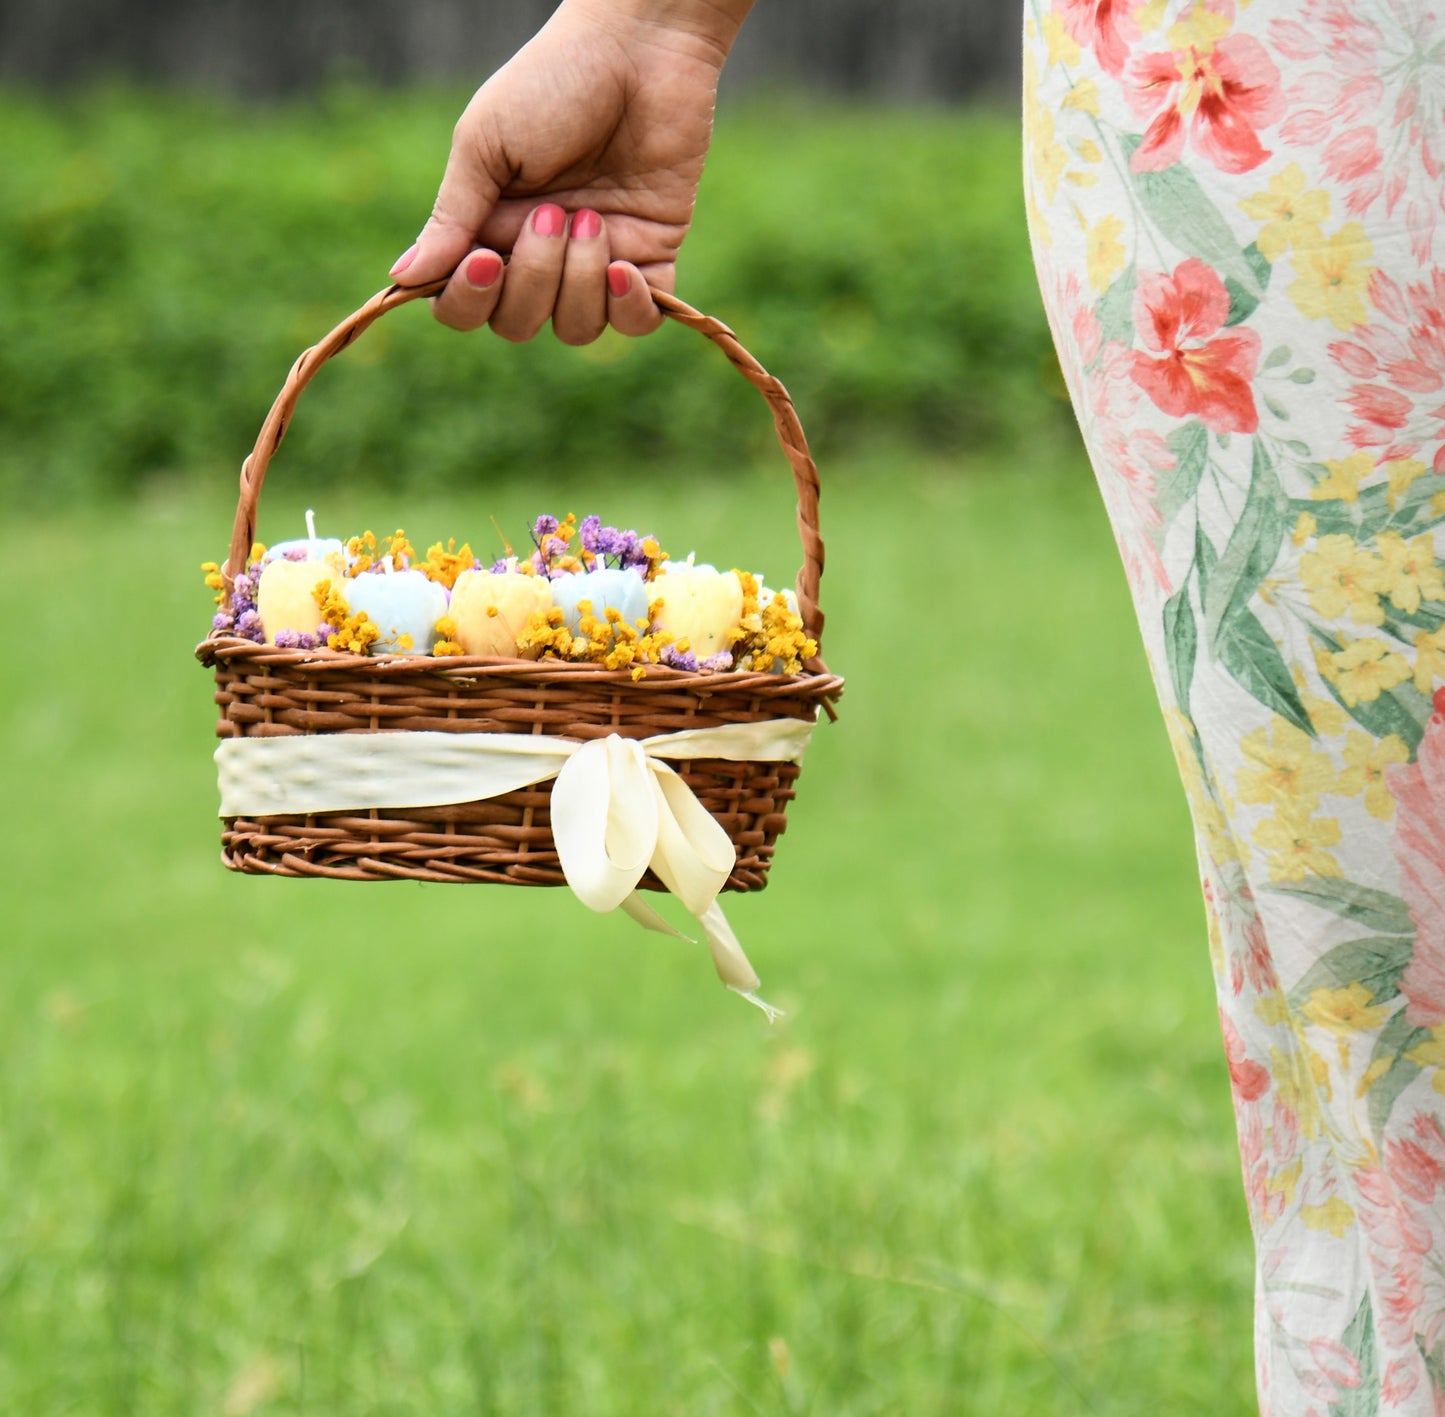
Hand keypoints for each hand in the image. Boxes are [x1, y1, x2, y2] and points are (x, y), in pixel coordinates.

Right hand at [391, 0, 749, 343]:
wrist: (639, 49)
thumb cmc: (552, 81)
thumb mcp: (486, 144)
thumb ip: (451, 217)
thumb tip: (402, 279)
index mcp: (489, 229)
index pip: (462, 305)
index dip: (469, 300)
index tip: (485, 260)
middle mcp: (539, 256)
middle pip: (518, 323)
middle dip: (533, 280)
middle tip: (552, 214)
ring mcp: (596, 262)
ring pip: (575, 328)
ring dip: (580, 282)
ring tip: (593, 218)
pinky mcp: (651, 258)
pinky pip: (637, 324)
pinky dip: (629, 307)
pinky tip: (625, 266)